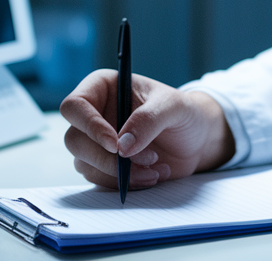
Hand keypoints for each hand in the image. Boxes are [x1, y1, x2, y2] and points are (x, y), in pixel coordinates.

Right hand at [60, 71, 234, 189]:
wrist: (197, 139)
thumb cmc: (183, 113)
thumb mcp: (173, 107)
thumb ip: (149, 120)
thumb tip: (122, 147)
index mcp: (103, 88)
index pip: (75, 105)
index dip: (89, 126)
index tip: (114, 144)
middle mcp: (94, 114)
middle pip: (74, 140)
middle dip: (108, 158)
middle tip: (145, 159)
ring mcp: (97, 142)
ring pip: (85, 164)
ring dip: (119, 173)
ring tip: (155, 167)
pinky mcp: (105, 165)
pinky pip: (100, 180)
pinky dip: (125, 183)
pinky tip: (153, 175)